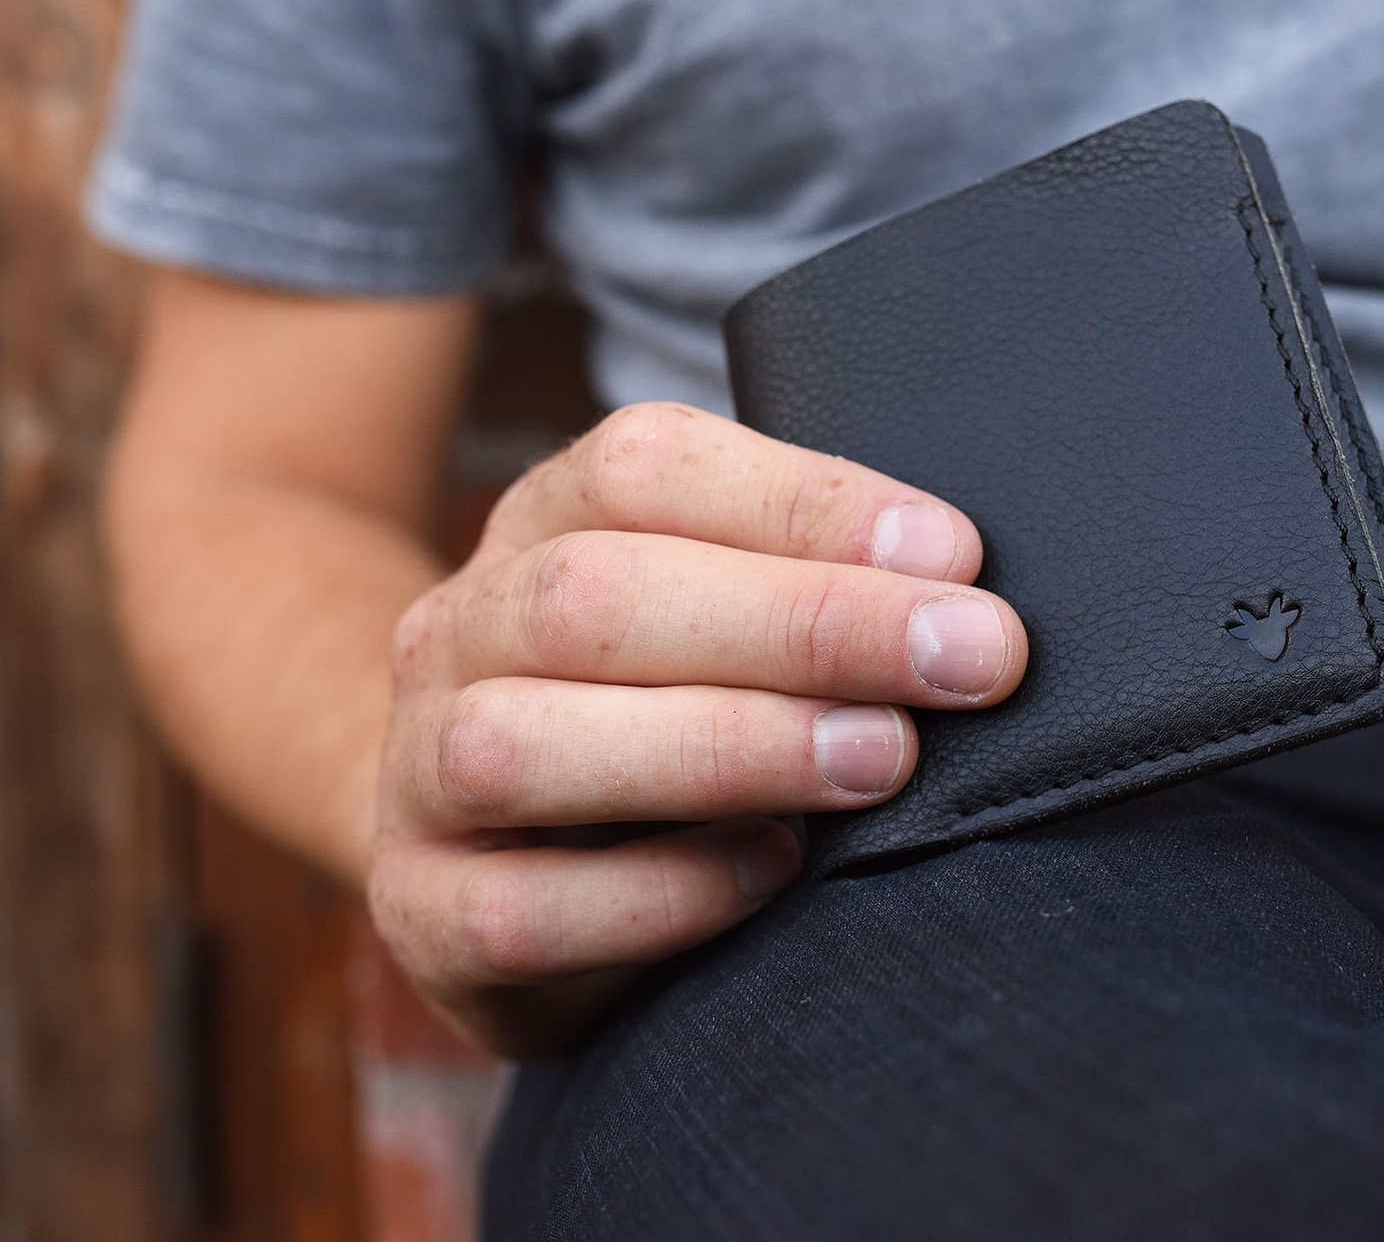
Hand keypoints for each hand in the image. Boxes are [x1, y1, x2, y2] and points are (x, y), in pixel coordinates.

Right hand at [368, 403, 1027, 1055]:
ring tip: (879, 759)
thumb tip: (958, 599)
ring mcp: (417, 774)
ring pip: (524, 745)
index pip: (646, 468)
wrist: (468, 844)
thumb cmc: (645, 713)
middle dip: (801, 625)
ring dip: (727, 745)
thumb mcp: (710, 616)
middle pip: (593, 597)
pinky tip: (772, 870)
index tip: (954, 558)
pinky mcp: (422, 913)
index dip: (807, 502)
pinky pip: (517, 911)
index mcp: (539, 524)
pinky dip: (660, 891)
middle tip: (965, 662)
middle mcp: (459, 632)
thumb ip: (801, 585)